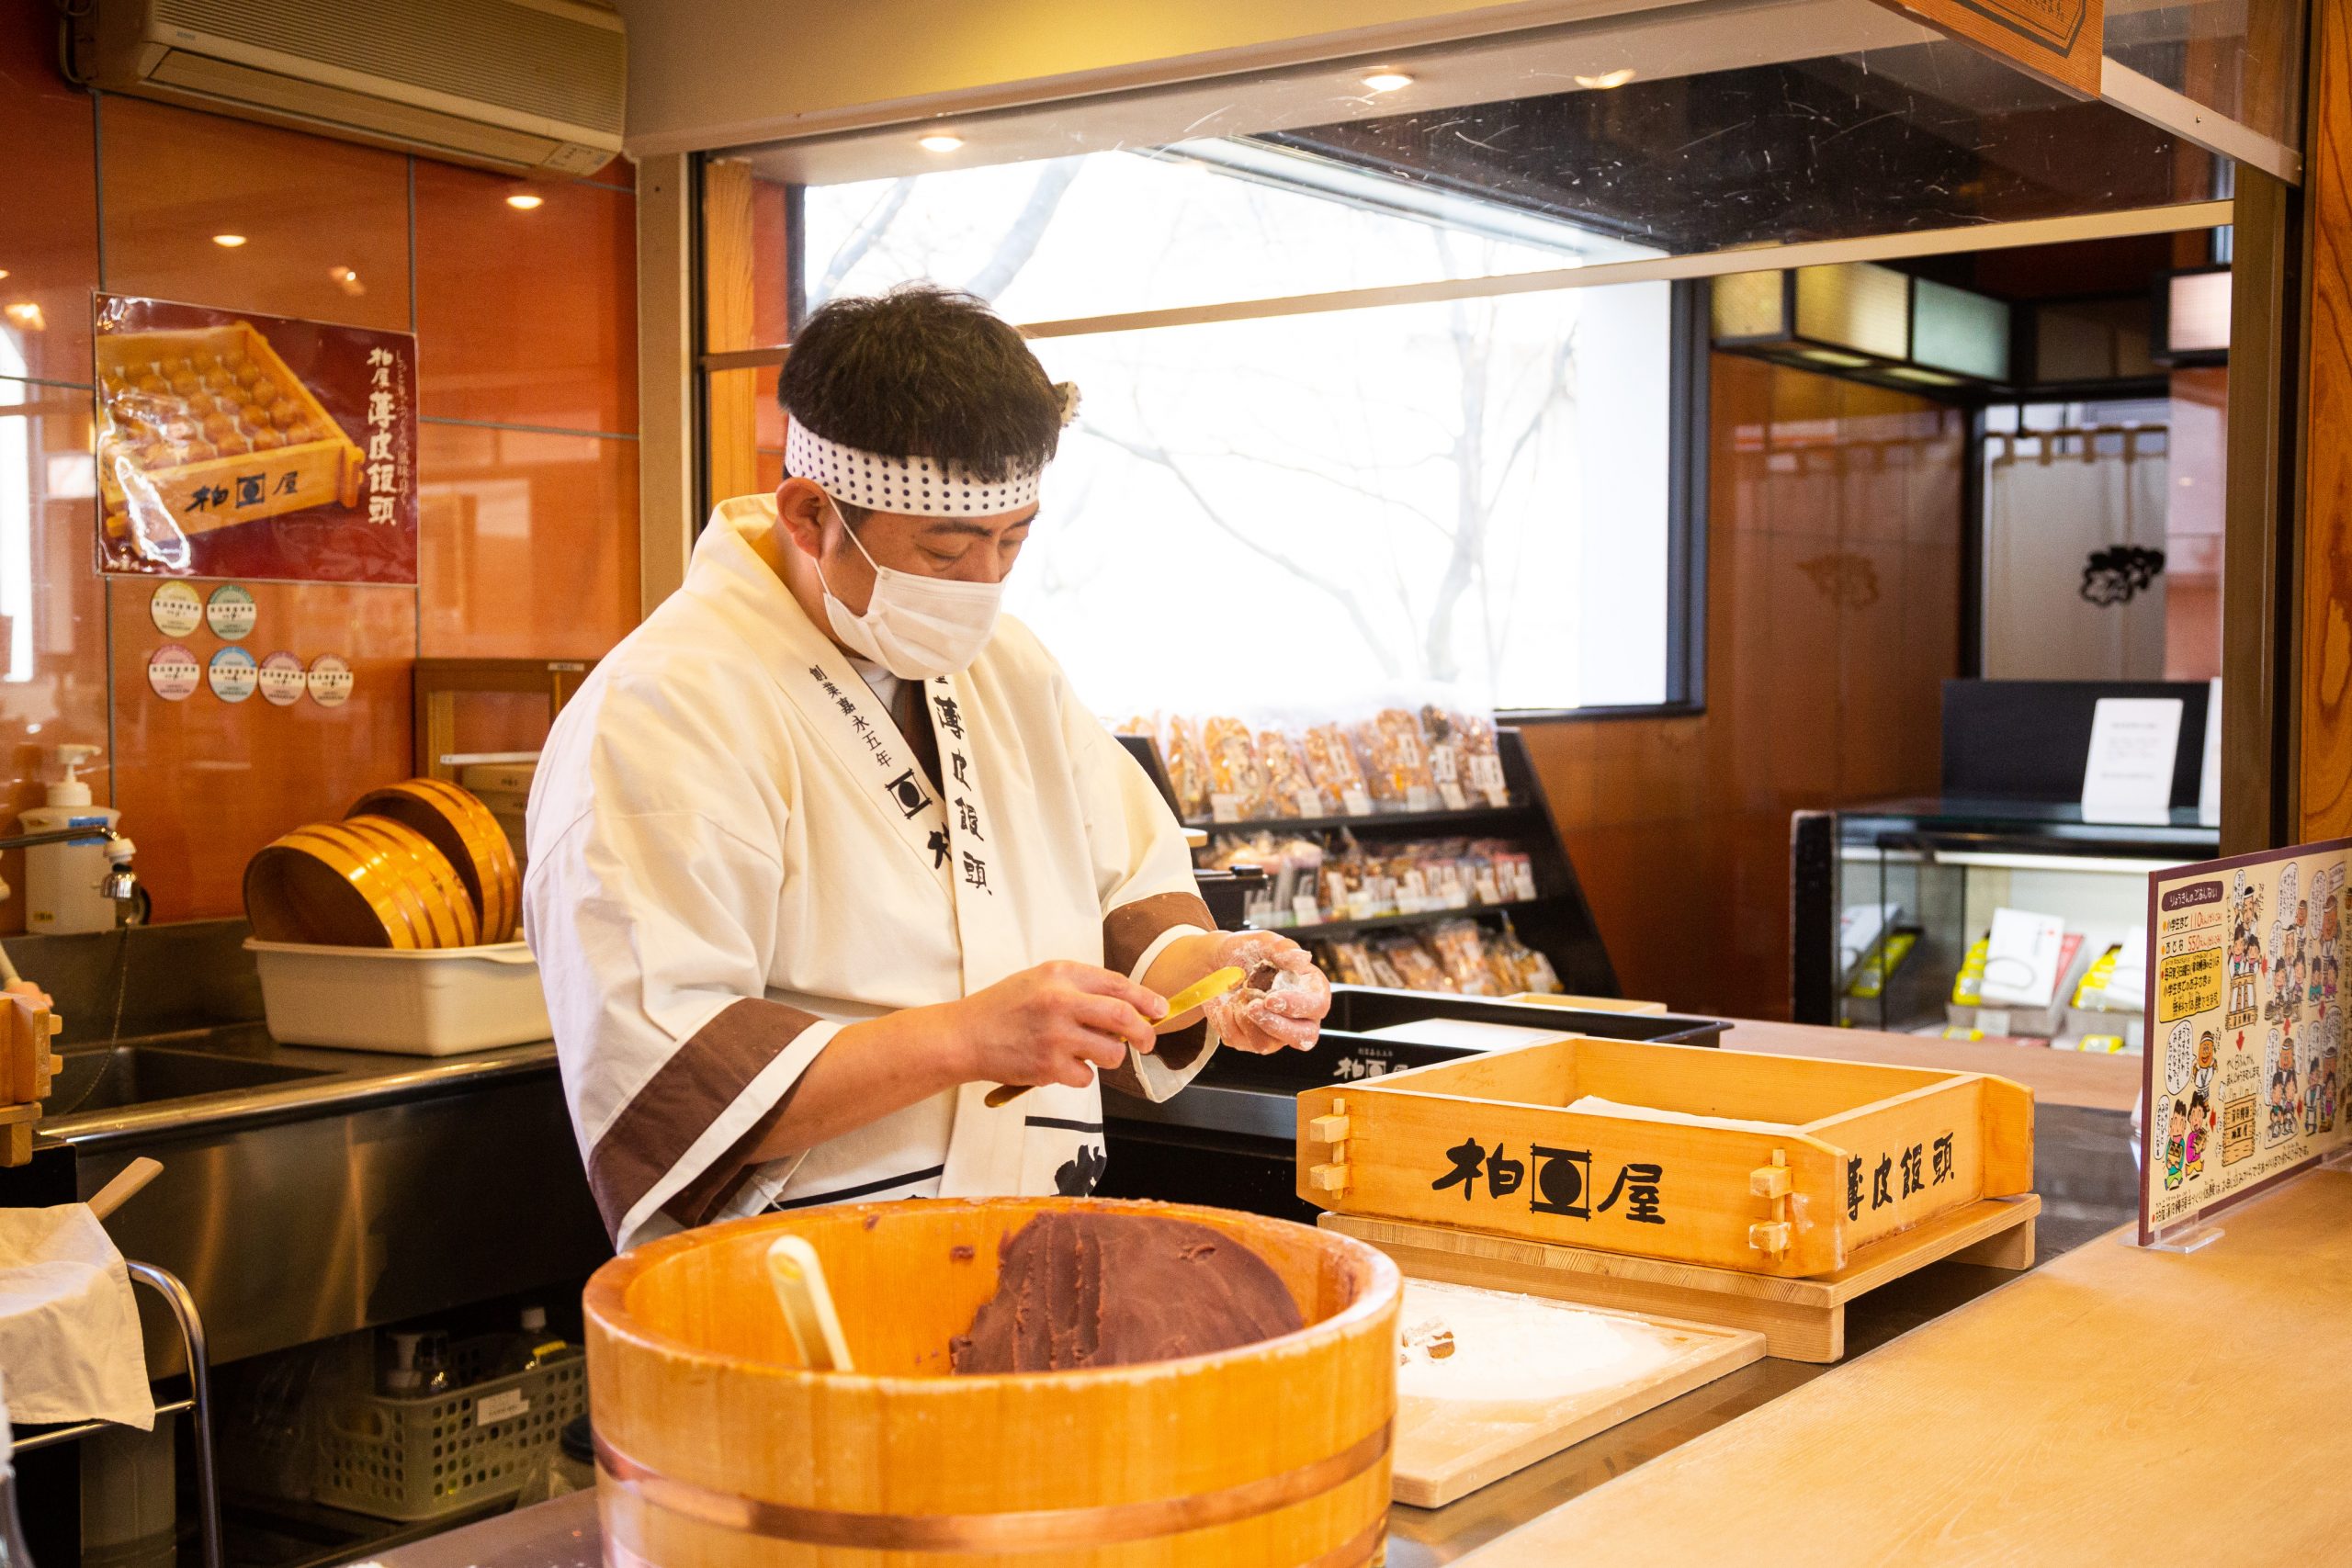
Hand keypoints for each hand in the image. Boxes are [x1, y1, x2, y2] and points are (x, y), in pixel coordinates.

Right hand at [948, 960, 1165, 1089]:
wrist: (966, 1035)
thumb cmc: (1004, 1007)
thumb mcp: (1040, 978)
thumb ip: (1080, 986)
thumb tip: (1126, 1005)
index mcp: (1061, 974)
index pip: (1117, 984)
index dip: (1146, 999)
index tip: (1160, 1010)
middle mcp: (1060, 1002)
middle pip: (1123, 1018)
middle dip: (1144, 1033)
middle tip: (1147, 1042)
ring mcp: (1055, 1036)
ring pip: (1111, 1052)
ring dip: (1110, 1056)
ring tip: (1090, 1052)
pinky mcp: (1048, 1067)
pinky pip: (1086, 1076)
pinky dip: (1081, 1074)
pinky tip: (1061, 1065)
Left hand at [1201, 932, 1329, 1053]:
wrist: (1217, 963)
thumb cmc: (1248, 951)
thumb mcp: (1263, 941)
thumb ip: (1283, 947)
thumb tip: (1303, 958)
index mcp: (1309, 989)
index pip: (1318, 1006)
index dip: (1298, 1007)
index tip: (1271, 999)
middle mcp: (1297, 1015)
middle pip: (1304, 1037)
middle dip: (1277, 1026)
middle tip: (1253, 1007)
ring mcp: (1274, 1031)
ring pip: (1268, 1044)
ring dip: (1247, 1021)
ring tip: (1238, 997)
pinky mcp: (1250, 1039)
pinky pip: (1240, 1041)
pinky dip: (1228, 1022)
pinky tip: (1226, 1005)